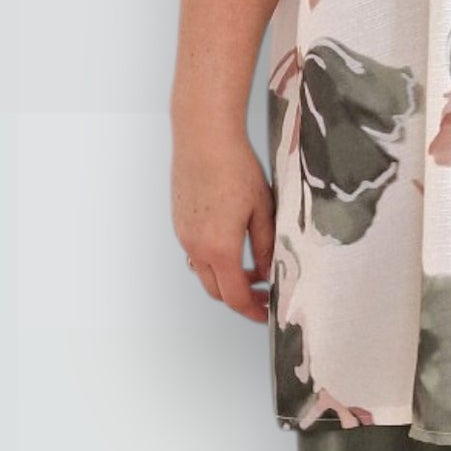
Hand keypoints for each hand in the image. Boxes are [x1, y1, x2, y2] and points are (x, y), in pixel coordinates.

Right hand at [172, 125, 273, 323]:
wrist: (203, 137)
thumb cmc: (235, 167)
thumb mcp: (263, 210)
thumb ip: (267, 247)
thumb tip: (270, 273)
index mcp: (219, 249)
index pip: (235, 297)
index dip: (253, 311)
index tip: (268, 313)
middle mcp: (195, 247)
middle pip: (216, 291)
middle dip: (240, 298)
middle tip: (264, 295)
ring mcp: (183, 235)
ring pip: (204, 273)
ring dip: (226, 279)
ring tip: (253, 269)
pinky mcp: (180, 222)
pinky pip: (195, 254)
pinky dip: (214, 261)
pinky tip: (233, 245)